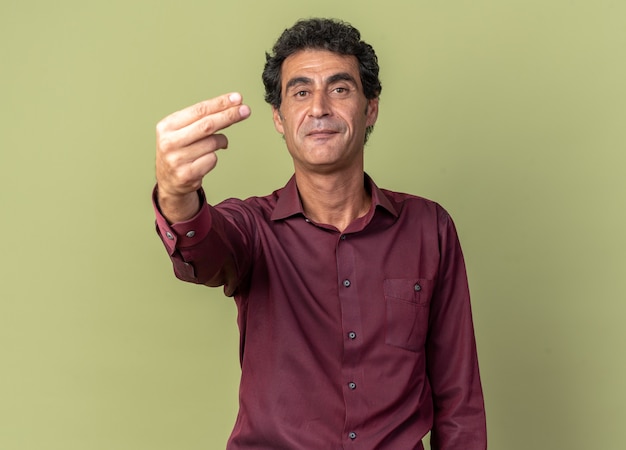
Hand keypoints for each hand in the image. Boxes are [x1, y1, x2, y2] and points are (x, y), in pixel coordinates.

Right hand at [155, 93, 250, 221]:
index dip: (220, 103)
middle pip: (207, 125)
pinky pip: (212, 159)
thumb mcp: (182, 131)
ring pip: (213, 143)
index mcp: (167, 126)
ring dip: (221, 142)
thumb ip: (201, 120)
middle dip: (229, 116)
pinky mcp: (187, 174)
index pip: (199, 110)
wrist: (168, 181)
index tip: (237, 98)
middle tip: (246, 110)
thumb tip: (232, 107)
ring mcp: (177, 159)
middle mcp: (169, 142)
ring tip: (216, 144)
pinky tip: (203, 161)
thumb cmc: (179, 151)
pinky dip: (213, 158)